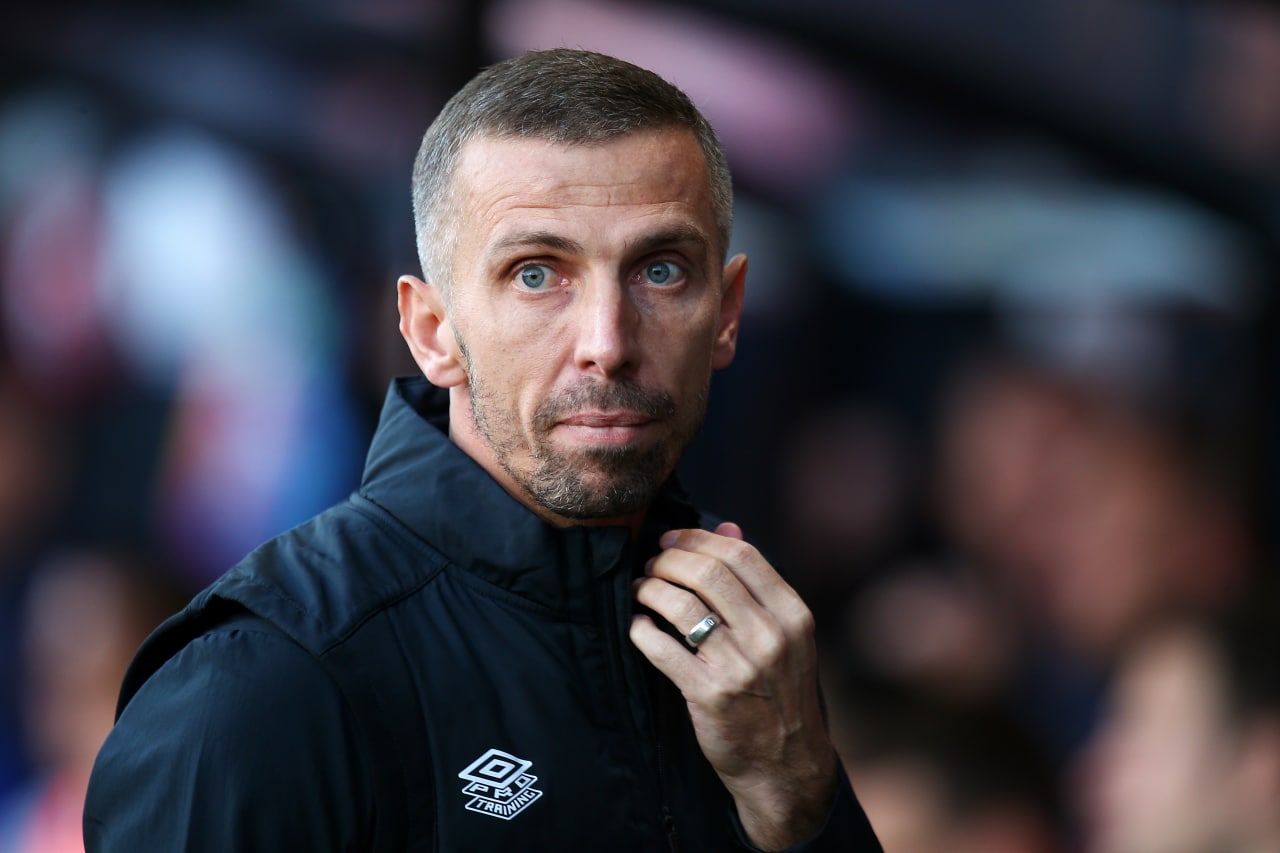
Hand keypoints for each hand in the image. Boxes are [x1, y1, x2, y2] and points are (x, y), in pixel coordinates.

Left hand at [629, 522, 837, 850]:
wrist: (786, 766)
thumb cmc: (780, 694)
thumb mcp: (786, 636)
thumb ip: (756, 581)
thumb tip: (726, 525)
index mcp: (792, 615)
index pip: (740, 554)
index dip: (697, 539)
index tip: (671, 540)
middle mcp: (770, 636)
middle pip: (707, 573)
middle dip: (668, 560)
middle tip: (650, 564)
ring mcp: (740, 666)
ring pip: (680, 605)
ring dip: (650, 589)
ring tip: (641, 590)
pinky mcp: (709, 695)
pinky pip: (661, 648)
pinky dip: (641, 630)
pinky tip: (638, 626)